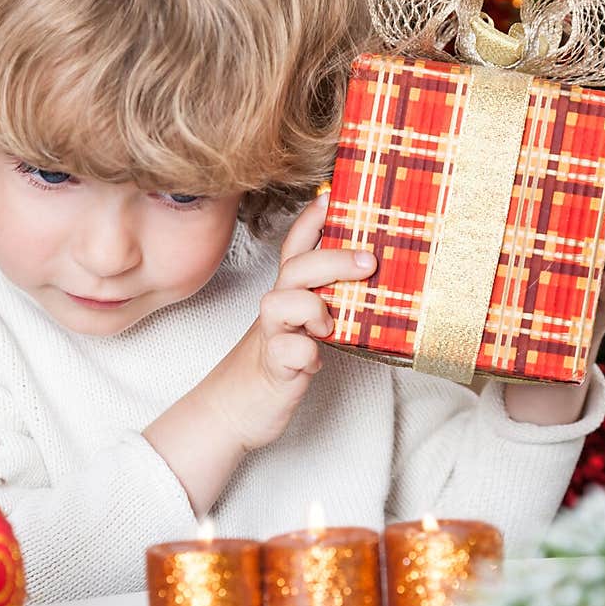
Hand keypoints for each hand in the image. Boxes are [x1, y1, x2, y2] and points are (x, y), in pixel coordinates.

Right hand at [198, 192, 376, 451]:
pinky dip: (305, 355)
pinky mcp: (272, 366)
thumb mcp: (303, 327)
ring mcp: (272, 336)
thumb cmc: (277, 363)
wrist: (231, 410)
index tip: (332, 195)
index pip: (296, 248)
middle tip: (368, 262)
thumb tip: (373, 282)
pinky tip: (314, 363)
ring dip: (312, 308)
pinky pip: (287, 351)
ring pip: (281, 303)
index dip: (312, 220)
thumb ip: (327, 303)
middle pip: (296, 268)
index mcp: (288, 295)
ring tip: (328, 329)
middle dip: (332, 258)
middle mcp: (278, 309)